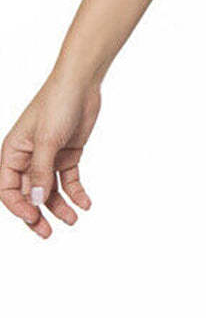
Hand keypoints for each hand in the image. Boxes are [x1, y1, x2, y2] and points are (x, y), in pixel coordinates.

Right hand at [0, 69, 100, 237]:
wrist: (82, 84)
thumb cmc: (56, 104)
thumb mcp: (47, 140)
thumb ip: (41, 172)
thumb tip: (36, 202)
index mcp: (13, 153)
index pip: (8, 189)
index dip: (18, 207)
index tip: (34, 218)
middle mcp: (28, 158)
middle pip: (29, 193)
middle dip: (38, 214)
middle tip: (48, 233)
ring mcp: (49, 156)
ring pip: (50, 190)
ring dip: (59, 206)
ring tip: (72, 219)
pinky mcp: (68, 154)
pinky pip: (68, 179)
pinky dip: (76, 193)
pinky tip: (85, 203)